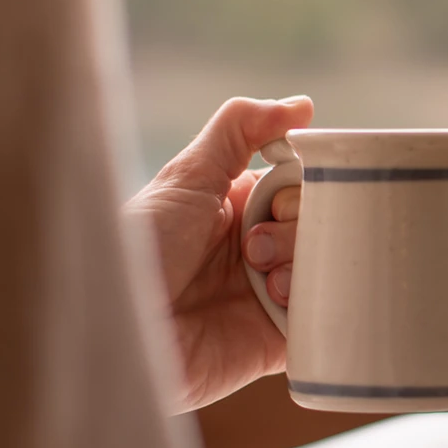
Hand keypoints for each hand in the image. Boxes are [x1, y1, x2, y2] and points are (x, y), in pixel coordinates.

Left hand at [123, 96, 312, 412]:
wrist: (119, 329)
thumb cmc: (141, 248)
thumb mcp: (188, 175)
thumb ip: (241, 128)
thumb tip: (304, 105)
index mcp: (238, 208)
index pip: (301, 186)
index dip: (300, 189)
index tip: (272, 202)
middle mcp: (258, 251)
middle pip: (319, 226)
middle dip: (296, 231)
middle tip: (255, 249)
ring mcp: (269, 297)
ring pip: (327, 268)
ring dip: (302, 268)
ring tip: (265, 285)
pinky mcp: (277, 342)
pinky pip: (325, 319)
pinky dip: (317, 306)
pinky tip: (278, 303)